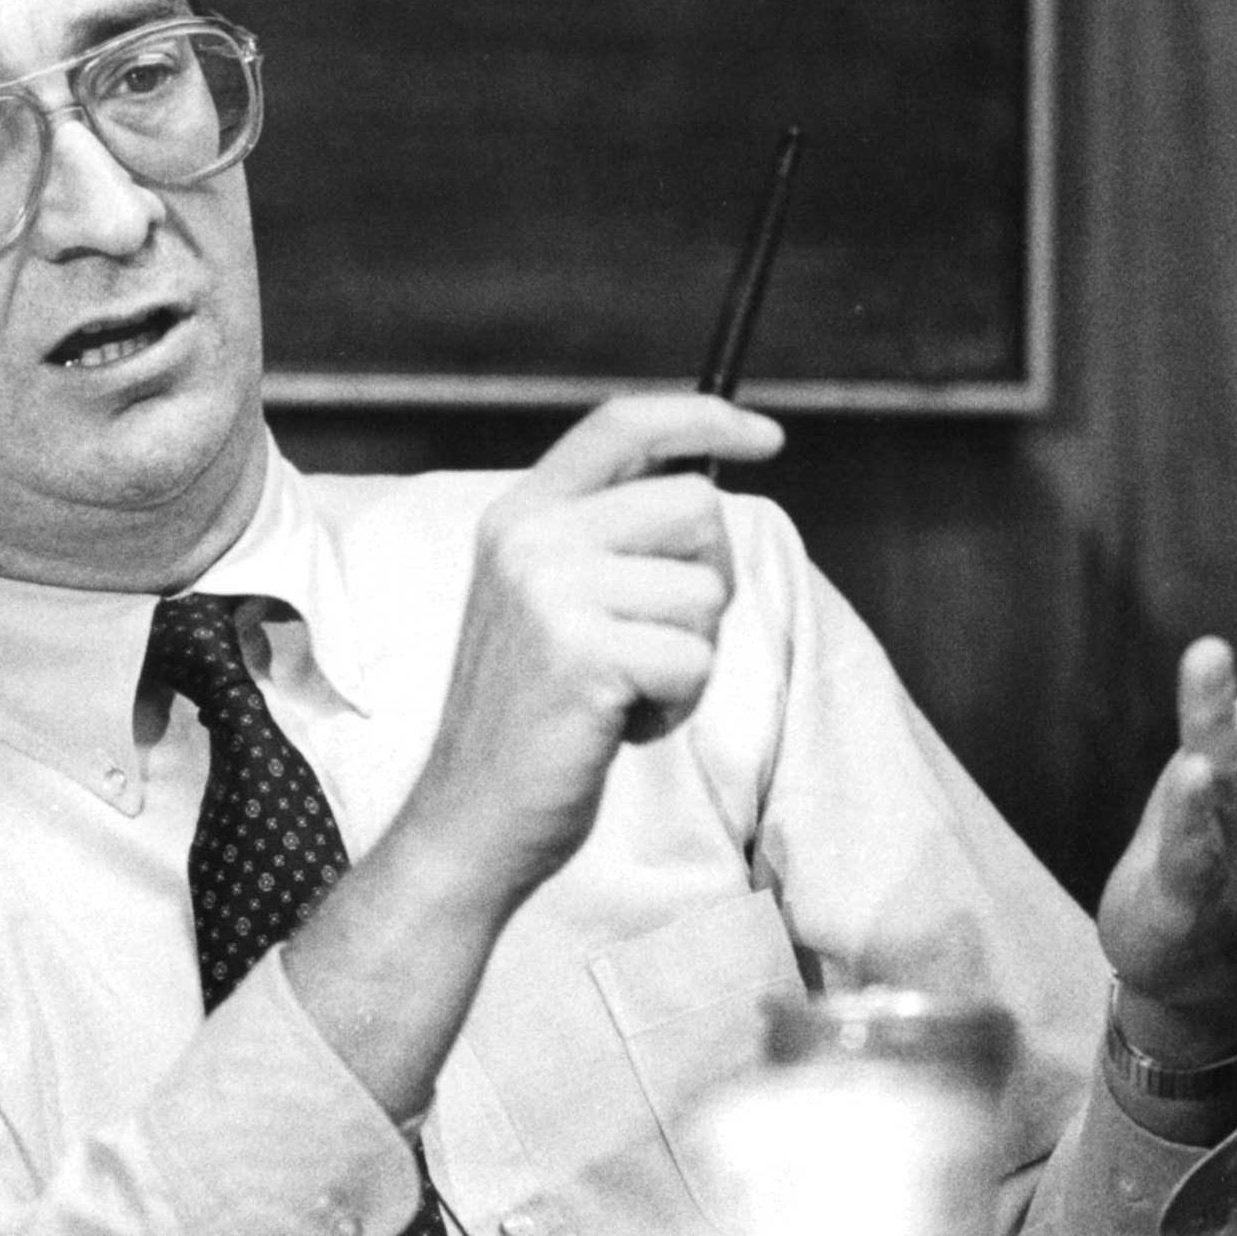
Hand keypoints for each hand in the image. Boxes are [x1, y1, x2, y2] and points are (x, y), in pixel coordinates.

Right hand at [390, 393, 784, 913]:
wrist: (470, 816)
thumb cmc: (529, 717)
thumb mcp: (546, 602)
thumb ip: (604, 541)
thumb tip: (706, 493)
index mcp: (519, 515)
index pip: (623, 424)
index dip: (704, 419)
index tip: (766, 436)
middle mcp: (530, 538)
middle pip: (695, 506)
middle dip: (706, 582)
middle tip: (655, 641)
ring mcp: (552, 592)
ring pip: (705, 593)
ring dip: (688, 657)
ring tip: (623, 690)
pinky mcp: (584, 654)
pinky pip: (694, 660)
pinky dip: (676, 706)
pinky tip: (619, 725)